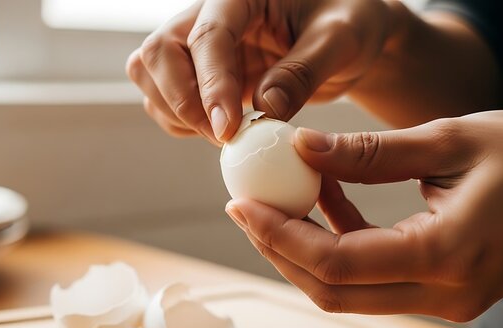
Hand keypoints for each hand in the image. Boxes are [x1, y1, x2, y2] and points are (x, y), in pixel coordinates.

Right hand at [126, 0, 397, 143]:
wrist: (350, 36)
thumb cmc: (351, 22)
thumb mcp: (341, 40)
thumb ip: (303, 71)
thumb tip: (266, 110)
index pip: (208, 36)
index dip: (211, 86)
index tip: (227, 131)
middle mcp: (211, 14)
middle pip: (159, 52)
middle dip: (182, 101)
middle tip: (224, 138)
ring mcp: (203, 44)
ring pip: (151, 75)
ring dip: (176, 113)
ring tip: (226, 136)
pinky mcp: (205, 73)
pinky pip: (168, 97)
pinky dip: (183, 122)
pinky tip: (221, 133)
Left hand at [225, 111, 502, 320]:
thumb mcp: (449, 138)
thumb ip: (368, 152)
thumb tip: (302, 149)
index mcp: (447, 254)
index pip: (336, 264)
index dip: (279, 236)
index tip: (243, 204)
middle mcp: (444, 292)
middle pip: (332, 290)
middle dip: (280, 248)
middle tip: (249, 205)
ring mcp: (446, 300)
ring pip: (349, 291)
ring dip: (307, 248)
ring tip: (284, 196)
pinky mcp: (445, 291)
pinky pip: (374, 278)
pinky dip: (341, 245)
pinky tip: (330, 200)